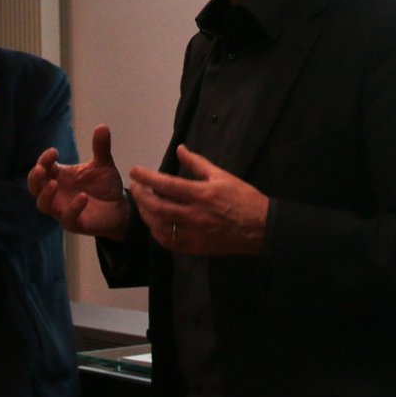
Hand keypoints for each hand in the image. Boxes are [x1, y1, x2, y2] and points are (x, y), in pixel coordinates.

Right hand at [28, 125, 130, 239]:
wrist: (120, 208)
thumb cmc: (105, 186)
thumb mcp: (104, 164)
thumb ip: (101, 148)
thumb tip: (102, 126)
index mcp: (60, 177)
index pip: (43, 168)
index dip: (43, 160)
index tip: (54, 152)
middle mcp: (57, 194)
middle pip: (34, 187)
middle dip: (34, 178)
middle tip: (41, 169)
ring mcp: (63, 209)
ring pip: (43, 205)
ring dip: (45, 195)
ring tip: (54, 184)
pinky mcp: (75, 223)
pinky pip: (67, 218)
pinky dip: (73, 208)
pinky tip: (83, 197)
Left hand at [129, 144, 268, 255]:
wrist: (261, 227)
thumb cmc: (243, 198)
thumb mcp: (222, 175)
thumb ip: (197, 163)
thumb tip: (180, 148)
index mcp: (201, 194)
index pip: (166, 184)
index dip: (146, 177)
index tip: (135, 170)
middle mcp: (194, 215)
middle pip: (157, 207)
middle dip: (141, 196)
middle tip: (135, 187)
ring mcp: (194, 234)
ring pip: (160, 226)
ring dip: (146, 215)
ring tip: (142, 204)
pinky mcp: (196, 247)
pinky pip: (170, 242)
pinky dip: (158, 233)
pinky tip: (154, 224)